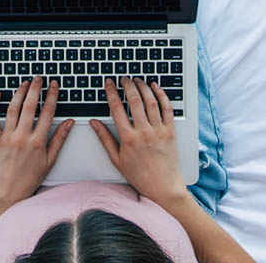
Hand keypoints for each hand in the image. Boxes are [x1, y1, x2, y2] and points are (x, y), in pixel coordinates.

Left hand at [0, 75, 74, 205]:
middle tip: (39, 78)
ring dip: (18, 93)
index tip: (54, 85)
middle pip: (29, 106)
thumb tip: (69, 123)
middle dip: (35, 89)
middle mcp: (22, 137)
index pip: (47, 112)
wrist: (9, 192)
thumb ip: (59, 139)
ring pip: (12, 109)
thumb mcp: (50, 160)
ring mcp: (8, 138)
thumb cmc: (30, 178)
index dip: (52, 96)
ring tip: (24, 83)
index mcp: (38, 142)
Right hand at [90, 77, 188, 205]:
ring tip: (137, 80)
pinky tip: (156, 87)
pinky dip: (161, 95)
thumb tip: (95, 123)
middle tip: (123, 79)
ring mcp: (158, 130)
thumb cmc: (139, 175)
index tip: (109, 84)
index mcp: (128, 138)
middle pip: (134, 100)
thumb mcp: (116, 159)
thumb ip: (105, 138)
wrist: (162, 185)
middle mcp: (143, 132)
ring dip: (143, 87)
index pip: (116, 108)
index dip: (111, 92)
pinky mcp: (170, 131)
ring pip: (150, 101)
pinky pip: (167, 108)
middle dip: (127, 85)